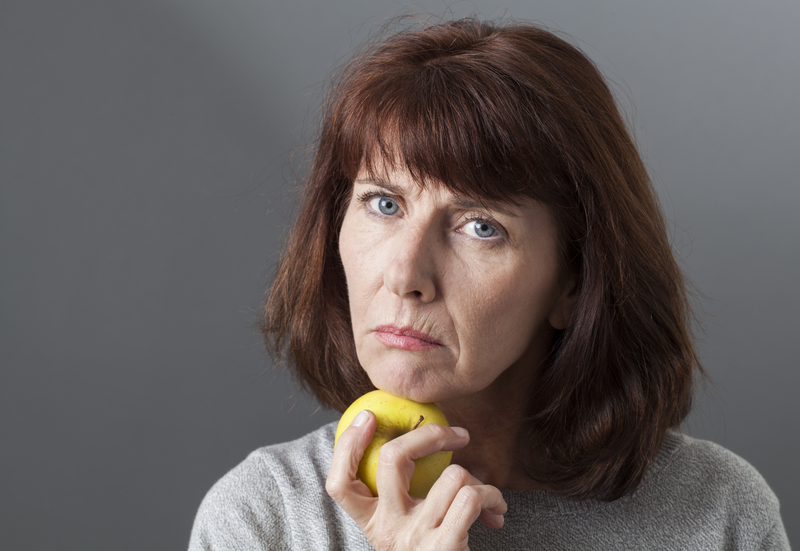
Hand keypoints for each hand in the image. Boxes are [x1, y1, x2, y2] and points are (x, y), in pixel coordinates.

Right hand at [326, 410, 506, 550]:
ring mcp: (416, 538)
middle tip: (458, 435)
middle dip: (430, 434)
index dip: (347, 445)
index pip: (339, 483)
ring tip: (484, 494)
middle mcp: (388, 529)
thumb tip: (414, 437)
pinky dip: (492, 495)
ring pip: (451, 475)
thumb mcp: (404, 530)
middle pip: (391, 459)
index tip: (367, 417)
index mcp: (371, 523)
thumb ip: (400, 496)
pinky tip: (496, 509)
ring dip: (478, 478)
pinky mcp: (446, 547)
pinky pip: (472, 497)